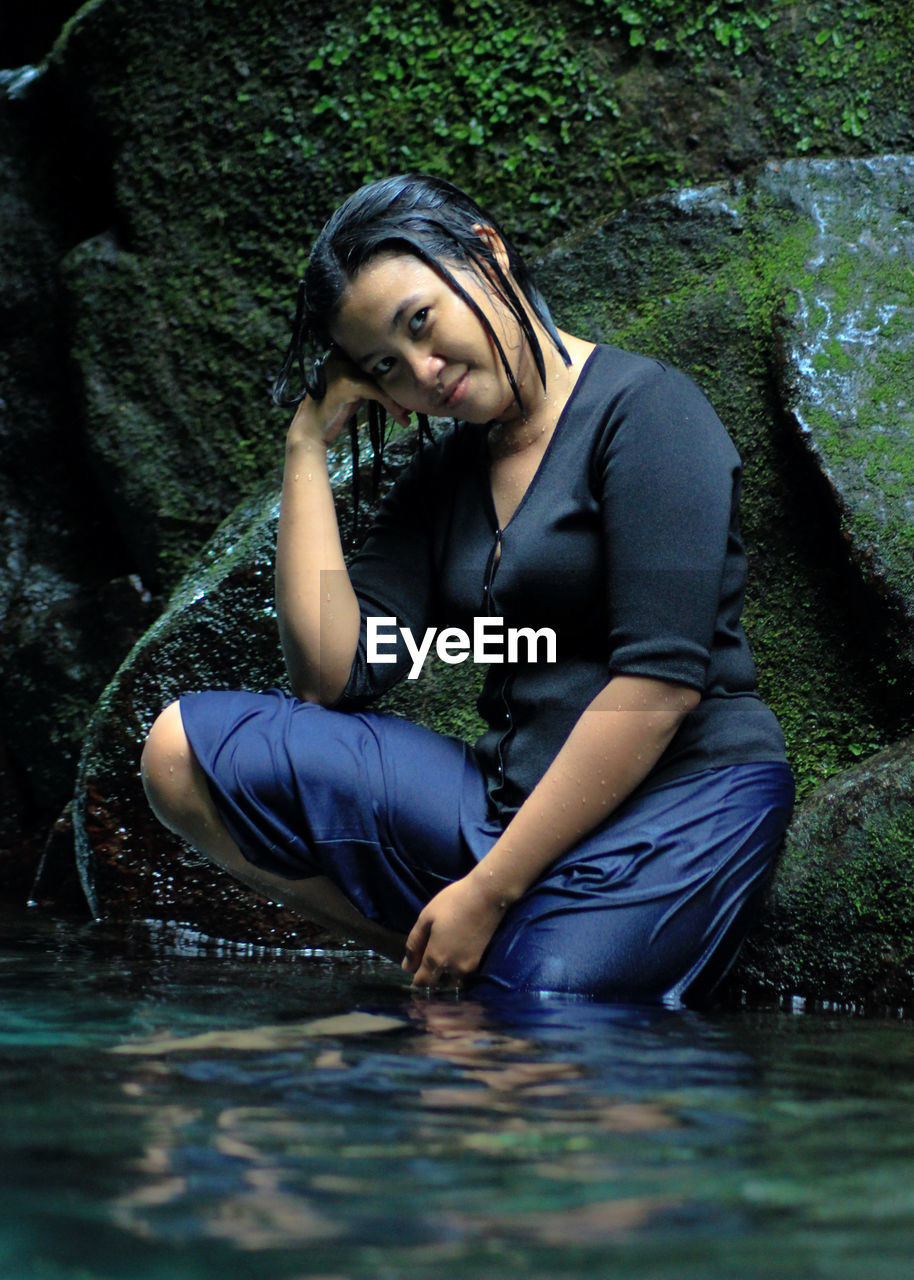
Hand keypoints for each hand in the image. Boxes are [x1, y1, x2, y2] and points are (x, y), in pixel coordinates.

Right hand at [288, 348, 410, 447]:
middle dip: (398, 388)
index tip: (408, 392)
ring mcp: (343, 368)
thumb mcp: (354, 389)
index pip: (376, 358)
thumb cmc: (335, 410)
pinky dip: (390, 405)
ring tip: (406, 415)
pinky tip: (400, 416)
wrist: (312, 429)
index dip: (394, 375)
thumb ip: (369, 378)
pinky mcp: (347, 383)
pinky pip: (377, 392)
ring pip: (380, 381)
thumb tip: (399, 376)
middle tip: (411, 405)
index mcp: (343, 353)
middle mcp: (341, 356)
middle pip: (380, 368)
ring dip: (397, 399)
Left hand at [402, 874, 507, 988]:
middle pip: (437, 984)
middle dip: (430, 977)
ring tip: (443, 956)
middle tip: (426, 960)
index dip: (415, 979)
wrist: (488, 895)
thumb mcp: (426, 917)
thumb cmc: (453, 902)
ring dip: (445, 975)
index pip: (422, 982)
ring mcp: (469, 966)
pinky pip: (464, 973)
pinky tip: (456, 951)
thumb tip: (407, 967)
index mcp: (436, 957)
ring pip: (452, 980)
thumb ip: (414, 943)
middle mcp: (453, 968)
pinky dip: (457, 968)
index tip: (414, 969)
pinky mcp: (481, 960)